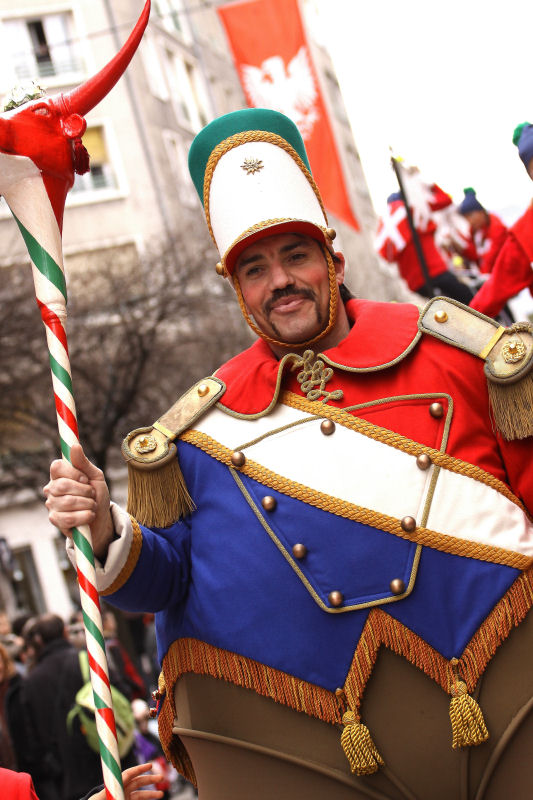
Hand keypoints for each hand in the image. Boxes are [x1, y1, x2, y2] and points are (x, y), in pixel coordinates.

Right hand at [44, 443, 113, 559]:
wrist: (101, 520)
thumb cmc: (96, 495)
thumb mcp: (95, 477)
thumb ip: (83, 463)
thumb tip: (74, 445)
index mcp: (60, 475)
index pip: (56, 467)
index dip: (73, 472)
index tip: (85, 479)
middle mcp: (51, 489)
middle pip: (62, 485)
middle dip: (85, 491)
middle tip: (91, 494)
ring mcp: (52, 505)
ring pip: (68, 502)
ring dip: (87, 504)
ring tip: (92, 505)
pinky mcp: (55, 521)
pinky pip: (69, 518)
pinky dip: (85, 516)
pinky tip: (89, 516)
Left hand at [90, 762, 164, 799]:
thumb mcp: (100, 798)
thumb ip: (109, 793)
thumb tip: (122, 781)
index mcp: (115, 785)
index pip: (128, 774)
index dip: (139, 769)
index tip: (150, 765)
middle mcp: (121, 789)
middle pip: (138, 781)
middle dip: (150, 779)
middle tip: (161, 777)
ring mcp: (125, 796)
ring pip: (140, 793)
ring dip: (151, 793)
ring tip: (162, 794)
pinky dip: (146, 799)